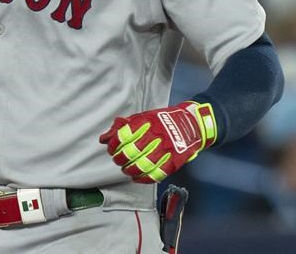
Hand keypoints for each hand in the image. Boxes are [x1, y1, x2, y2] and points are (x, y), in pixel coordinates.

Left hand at [98, 102, 216, 182]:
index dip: (113, 145)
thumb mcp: (143, 117)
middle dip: (120, 159)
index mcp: (147, 122)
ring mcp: (166, 149)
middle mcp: (156, 135)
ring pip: (142, 165)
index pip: (123, 136)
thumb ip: (123, 127)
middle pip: (131, 152)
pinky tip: (137, 178)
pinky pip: (156, 174)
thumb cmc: (163, 120)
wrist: (192, 124)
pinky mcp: (174, 161)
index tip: (111, 149)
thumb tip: (103, 138)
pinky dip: (143, 179)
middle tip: (118, 160)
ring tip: (126, 169)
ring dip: (130, 170)